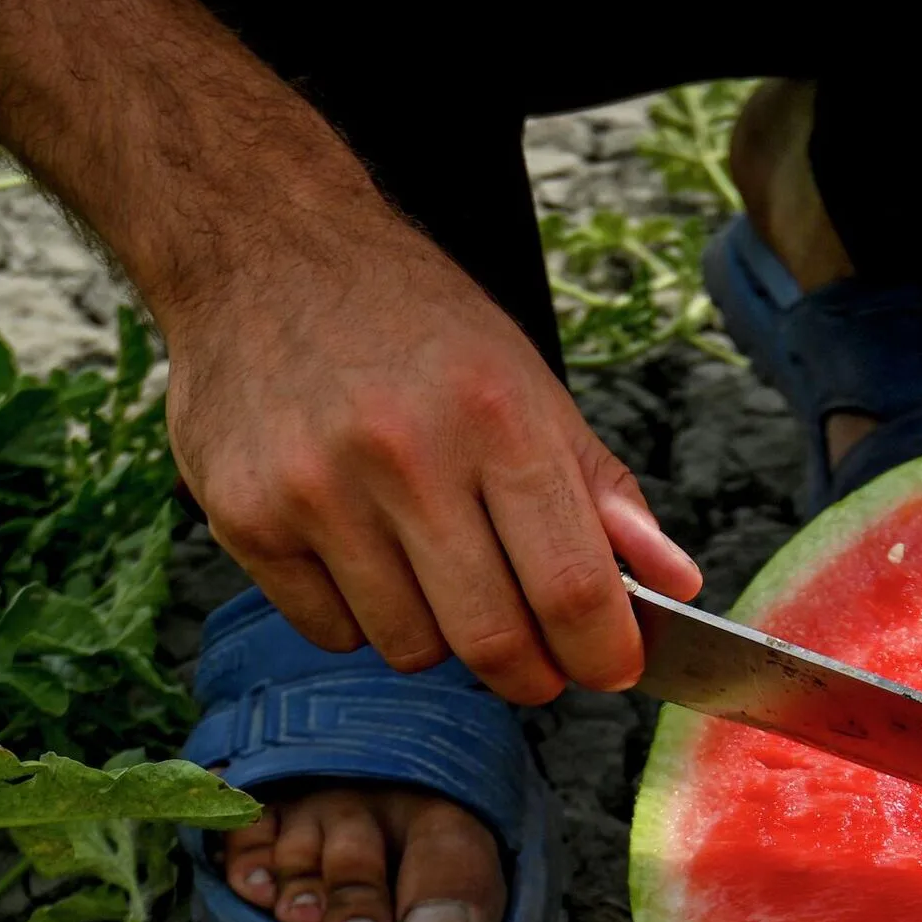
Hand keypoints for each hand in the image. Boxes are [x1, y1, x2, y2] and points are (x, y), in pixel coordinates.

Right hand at [161, 213, 700, 698]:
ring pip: (412, 649)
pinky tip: (364, 555)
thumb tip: (677, 585)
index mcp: (497, 418)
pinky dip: (363, 619)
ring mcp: (315, 490)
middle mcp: (404, 455)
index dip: (604, 654)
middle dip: (533, 673)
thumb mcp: (531, 388)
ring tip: (438, 574)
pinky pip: (333, 634)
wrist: (262, 248)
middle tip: (538, 659)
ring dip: (442, 638)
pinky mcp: (244, 517)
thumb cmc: (415, 329)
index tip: (611, 667)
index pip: (573, 590)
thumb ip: (605, 495)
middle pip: (494, 642)